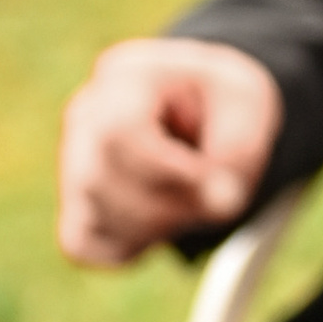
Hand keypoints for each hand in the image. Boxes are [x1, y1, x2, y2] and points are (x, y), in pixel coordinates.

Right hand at [57, 36, 281, 264]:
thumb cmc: (225, 103)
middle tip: (216, 197)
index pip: (118, 132)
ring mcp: (73, 160)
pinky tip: (163, 220)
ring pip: (93, 217)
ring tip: (192, 200)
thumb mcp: (249, 105)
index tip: (216, 183)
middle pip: (101, 180)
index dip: (170, 171)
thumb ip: (238, 149)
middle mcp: (86, 115)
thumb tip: (218, 203)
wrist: (213, 112)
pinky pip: (83, 245)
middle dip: (169, 206)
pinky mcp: (75, 203)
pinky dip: (130, 246)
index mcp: (125, 74)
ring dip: (158, 228)